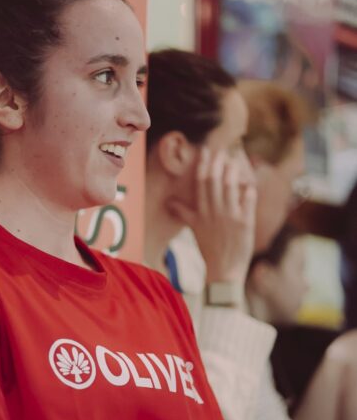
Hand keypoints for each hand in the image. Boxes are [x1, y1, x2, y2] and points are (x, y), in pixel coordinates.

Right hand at [167, 147, 255, 284]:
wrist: (223, 270)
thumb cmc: (209, 248)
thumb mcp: (193, 229)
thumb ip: (183, 212)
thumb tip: (169, 202)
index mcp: (201, 212)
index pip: (201, 183)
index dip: (204, 165)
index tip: (207, 151)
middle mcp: (214, 212)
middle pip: (215, 181)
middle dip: (218, 162)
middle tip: (223, 150)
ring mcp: (230, 217)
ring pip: (231, 187)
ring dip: (233, 172)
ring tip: (235, 160)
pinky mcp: (245, 223)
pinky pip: (248, 200)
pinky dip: (249, 190)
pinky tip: (249, 183)